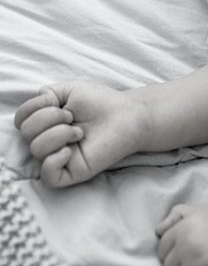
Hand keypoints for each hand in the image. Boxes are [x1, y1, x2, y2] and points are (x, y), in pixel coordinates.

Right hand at [14, 81, 146, 186]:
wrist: (127, 115)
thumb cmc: (101, 103)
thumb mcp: (70, 90)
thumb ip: (47, 93)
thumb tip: (38, 103)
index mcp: (47, 122)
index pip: (21, 120)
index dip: (33, 108)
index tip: (57, 103)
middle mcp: (50, 140)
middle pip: (27, 133)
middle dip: (49, 118)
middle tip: (73, 117)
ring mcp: (60, 157)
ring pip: (37, 150)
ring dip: (58, 134)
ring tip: (80, 131)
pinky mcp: (72, 172)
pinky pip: (48, 176)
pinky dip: (54, 160)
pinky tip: (70, 150)